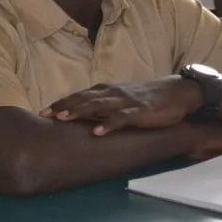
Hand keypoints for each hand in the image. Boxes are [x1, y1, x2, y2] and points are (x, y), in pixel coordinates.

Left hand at [41, 77, 203, 134]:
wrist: (178, 92)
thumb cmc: (148, 98)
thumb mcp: (123, 99)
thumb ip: (105, 105)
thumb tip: (84, 117)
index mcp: (108, 91)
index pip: (80, 95)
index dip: (61, 103)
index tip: (42, 112)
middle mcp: (113, 93)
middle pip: (83, 98)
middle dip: (63, 106)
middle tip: (44, 115)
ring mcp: (126, 102)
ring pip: (98, 105)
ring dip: (79, 111)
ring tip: (63, 119)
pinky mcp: (140, 112)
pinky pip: (121, 118)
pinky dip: (108, 124)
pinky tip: (97, 131)